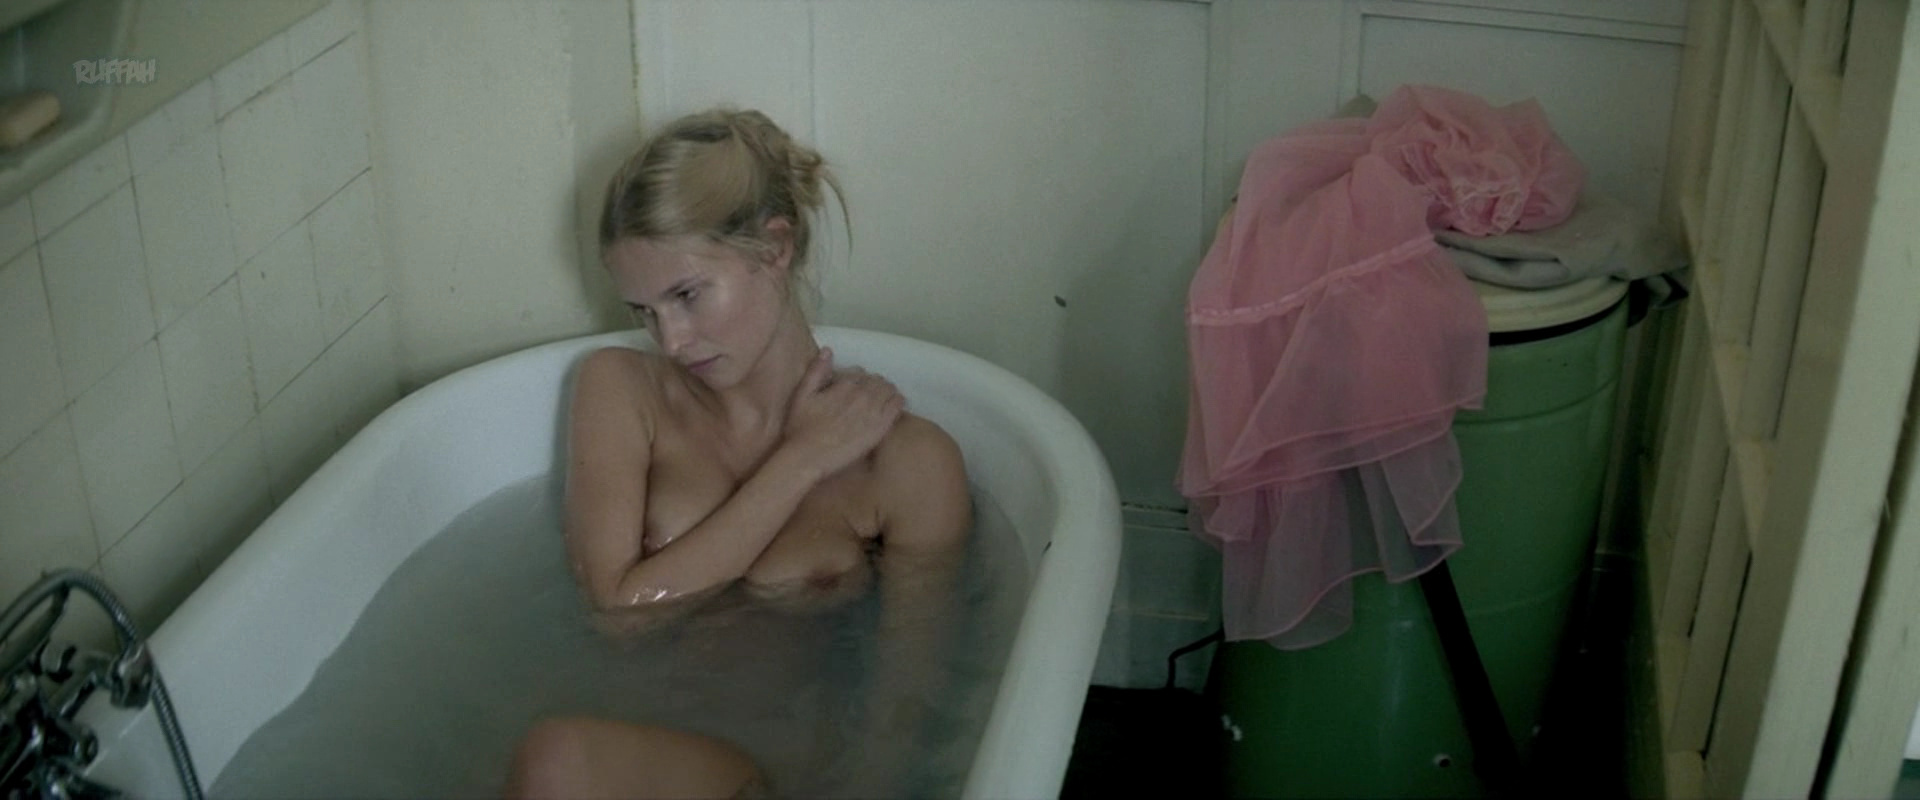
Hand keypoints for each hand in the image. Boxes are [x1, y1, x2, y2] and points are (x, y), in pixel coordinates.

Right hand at [781, 348, 903, 479]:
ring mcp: (872, 410)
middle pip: (877, 381)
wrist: (808, 456)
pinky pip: (897, 406)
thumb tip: (828, 351)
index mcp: (843, 384)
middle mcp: (860, 394)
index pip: (860, 374)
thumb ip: (816, 371)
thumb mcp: (802, 395)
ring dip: (887, 392)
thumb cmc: (800, 429)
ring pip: (889, 390)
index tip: (857, 387)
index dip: (859, 380)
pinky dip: (898, 402)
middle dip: (875, 385)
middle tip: (872, 394)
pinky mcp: (880, 427)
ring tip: (884, 398)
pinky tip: (894, 405)